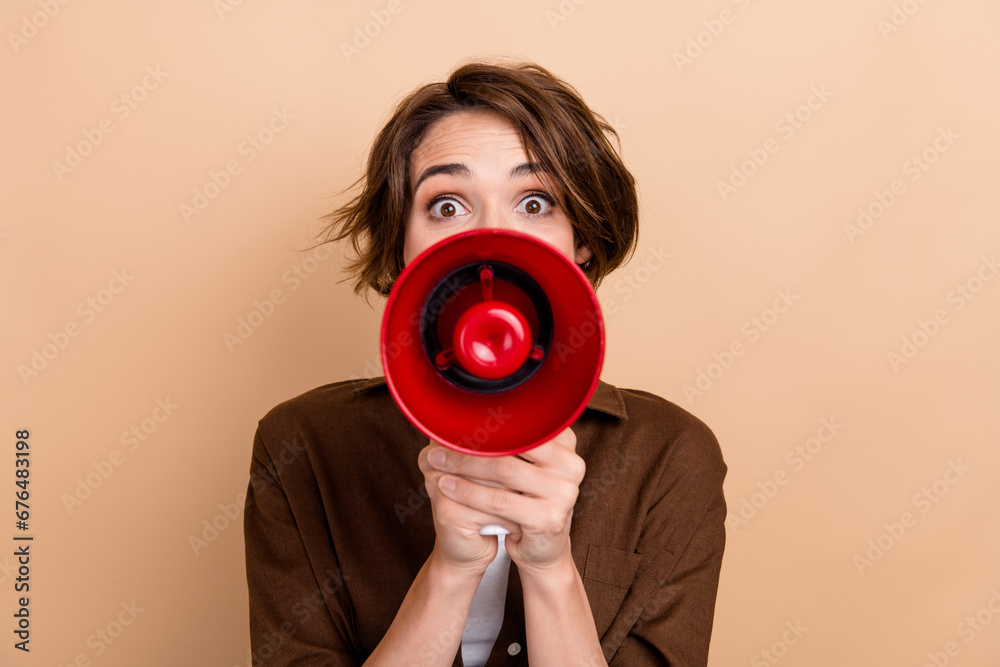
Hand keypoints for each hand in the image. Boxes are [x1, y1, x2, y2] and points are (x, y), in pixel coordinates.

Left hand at [423, 427, 585, 570]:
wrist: (542, 547)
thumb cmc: (527, 499)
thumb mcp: (524, 465)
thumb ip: (509, 440)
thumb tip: (468, 410)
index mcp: (566, 444)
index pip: (522, 423)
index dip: (487, 421)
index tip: (455, 421)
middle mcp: (571, 464)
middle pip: (512, 444)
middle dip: (471, 442)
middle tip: (439, 441)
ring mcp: (564, 492)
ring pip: (503, 470)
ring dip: (463, 465)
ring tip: (435, 461)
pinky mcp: (549, 519)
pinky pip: (500, 501)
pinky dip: (468, 492)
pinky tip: (446, 486)